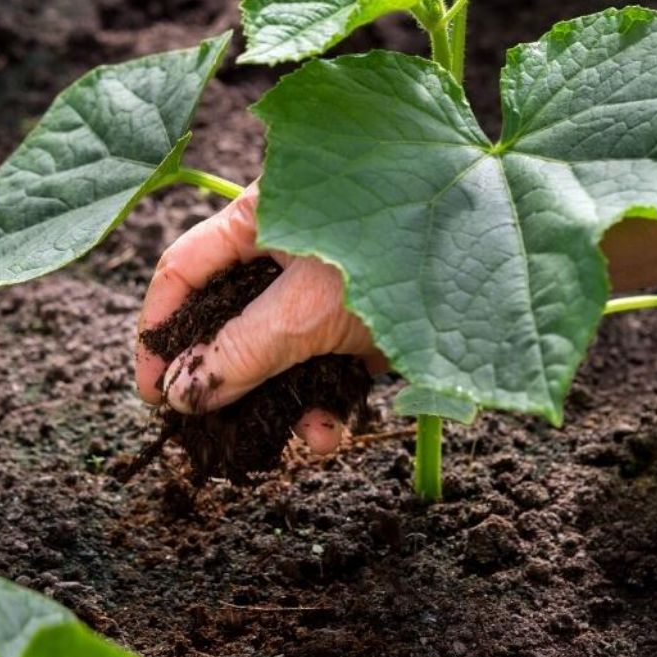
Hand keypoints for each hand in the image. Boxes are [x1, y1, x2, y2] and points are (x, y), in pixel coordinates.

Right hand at [135, 183, 383, 453]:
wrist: (505, 271)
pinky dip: (325, 398)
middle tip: (211, 431)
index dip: (159, 330)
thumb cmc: (403, 255)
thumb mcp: (307, 309)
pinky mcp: (368, 316)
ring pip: (283, 349)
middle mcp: (293, 243)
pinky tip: (329, 432)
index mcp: (263, 213)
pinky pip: (329, 360)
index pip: (184, 269)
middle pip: (233, 316)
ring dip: (280, 401)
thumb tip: (181, 395)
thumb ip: (239, 351)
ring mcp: (331, 283)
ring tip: (288, 444)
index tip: (151, 394)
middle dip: (226, 379)